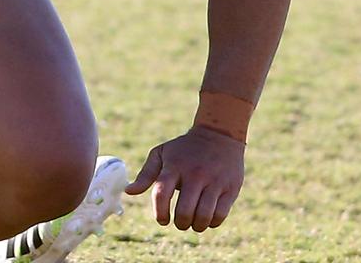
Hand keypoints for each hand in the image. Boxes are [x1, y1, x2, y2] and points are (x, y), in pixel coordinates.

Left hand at [125, 126, 245, 231]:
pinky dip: (212, 223)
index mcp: (174, 167)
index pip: (161, 193)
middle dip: (180, 223)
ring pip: (203, 216)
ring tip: (193, 222)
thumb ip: (146, 174)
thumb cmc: (184, 149)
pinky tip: (207, 218)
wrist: (218, 135)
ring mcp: (214, 182)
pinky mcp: (231, 188)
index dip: (160, 212)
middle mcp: (195, 174)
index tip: (162, 220)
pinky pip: (220, 215)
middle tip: (179, 222)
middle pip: (184, 211)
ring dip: (196, 226)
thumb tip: (129, 191)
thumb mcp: (162, 154)